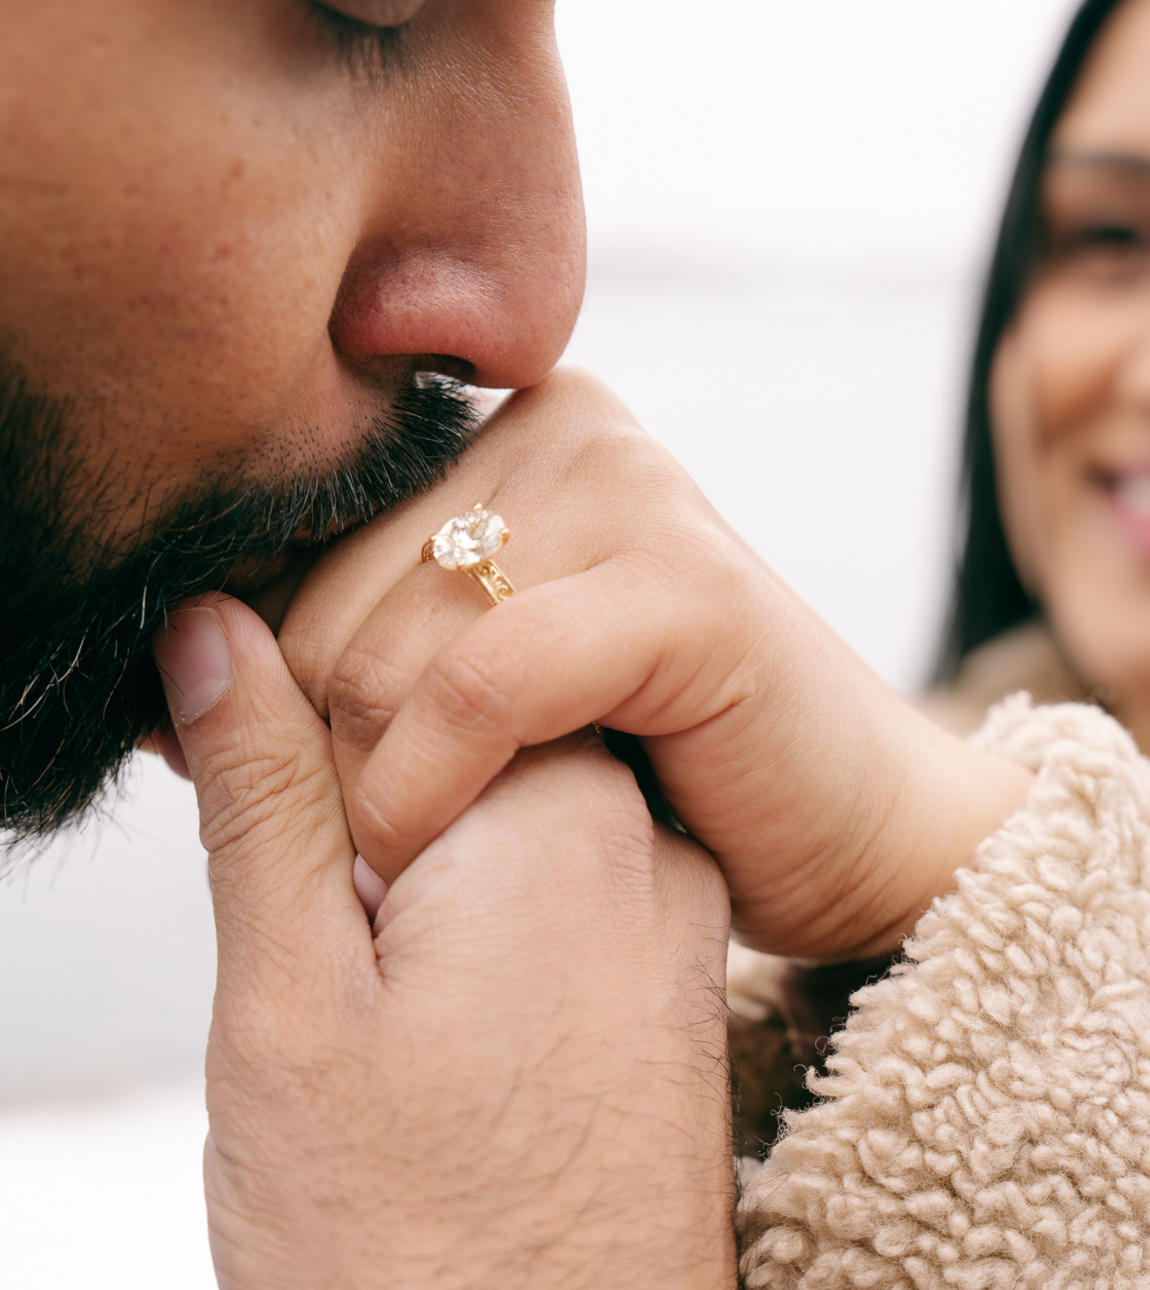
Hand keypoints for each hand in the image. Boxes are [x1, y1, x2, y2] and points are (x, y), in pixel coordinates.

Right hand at [154, 597, 739, 1289]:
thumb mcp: (289, 1003)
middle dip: (351, 805)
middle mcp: (647, 848)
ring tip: (367, 1026)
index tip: (233, 803)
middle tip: (301, 951)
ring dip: (409, 881)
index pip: (404, 660)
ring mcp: (677, 929)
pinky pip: (559, 904)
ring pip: (503, 827)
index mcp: (557, 809)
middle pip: (461, 738)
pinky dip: (474, 938)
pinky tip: (433, 1053)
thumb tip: (219, 625)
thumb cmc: (409, 1263)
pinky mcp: (678, 1005)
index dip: (287, 718)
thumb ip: (263, 793)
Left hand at [278, 369, 1029, 960]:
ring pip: (379, 646)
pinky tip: (429, 853)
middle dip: (312, 758)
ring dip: (367, 795)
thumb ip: (328, 659)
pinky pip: (479, 685)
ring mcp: (629, 486)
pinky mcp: (683, 582)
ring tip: (413, 866)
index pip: (282, 545)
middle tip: (361, 853)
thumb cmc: (642, 775)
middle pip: (313, 598)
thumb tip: (168, 659)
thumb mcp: (457, 700)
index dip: (250, 684)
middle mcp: (557, 424)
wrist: (840, 834)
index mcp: (494, 429)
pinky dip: (427, 790)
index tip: (257, 787)